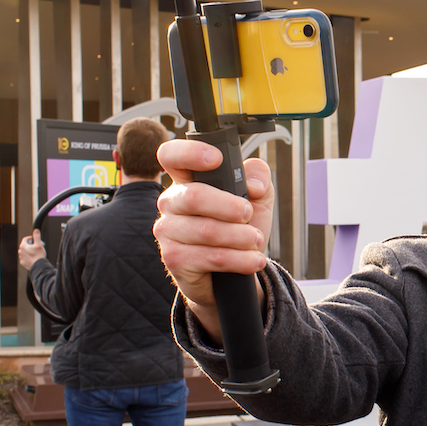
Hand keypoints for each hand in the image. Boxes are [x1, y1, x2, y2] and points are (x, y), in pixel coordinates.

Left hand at [18, 229, 45, 269]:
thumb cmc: (38, 256)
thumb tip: (36, 230)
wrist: (38, 266)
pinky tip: (33, 257)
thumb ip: (37, 236)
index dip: (30, 237)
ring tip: (35, 252)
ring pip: (25, 252)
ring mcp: (21, 257)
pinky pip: (25, 257)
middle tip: (36, 246)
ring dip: (29, 251)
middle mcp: (20, 251)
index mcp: (23, 246)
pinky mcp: (23, 262)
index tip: (34, 239)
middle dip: (30, 245)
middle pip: (25, 245)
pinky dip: (28, 257)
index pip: (25, 239)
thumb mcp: (39, 244)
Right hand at [154, 138, 273, 340]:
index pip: (171, 155)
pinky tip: (253, 259)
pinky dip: (240, 259)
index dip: (190, 152)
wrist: (232, 272)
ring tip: (256, 240)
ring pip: (207, 230)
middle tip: (248, 213)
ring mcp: (168, 231)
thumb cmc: (239, 227)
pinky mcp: (174, 259)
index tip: (216, 159)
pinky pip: (211, 257)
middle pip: (194, 196)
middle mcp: (171, 202)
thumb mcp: (257, 198)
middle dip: (230, 206)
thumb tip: (254, 185)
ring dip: (241, 236)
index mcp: (186, 180)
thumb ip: (258, 177)